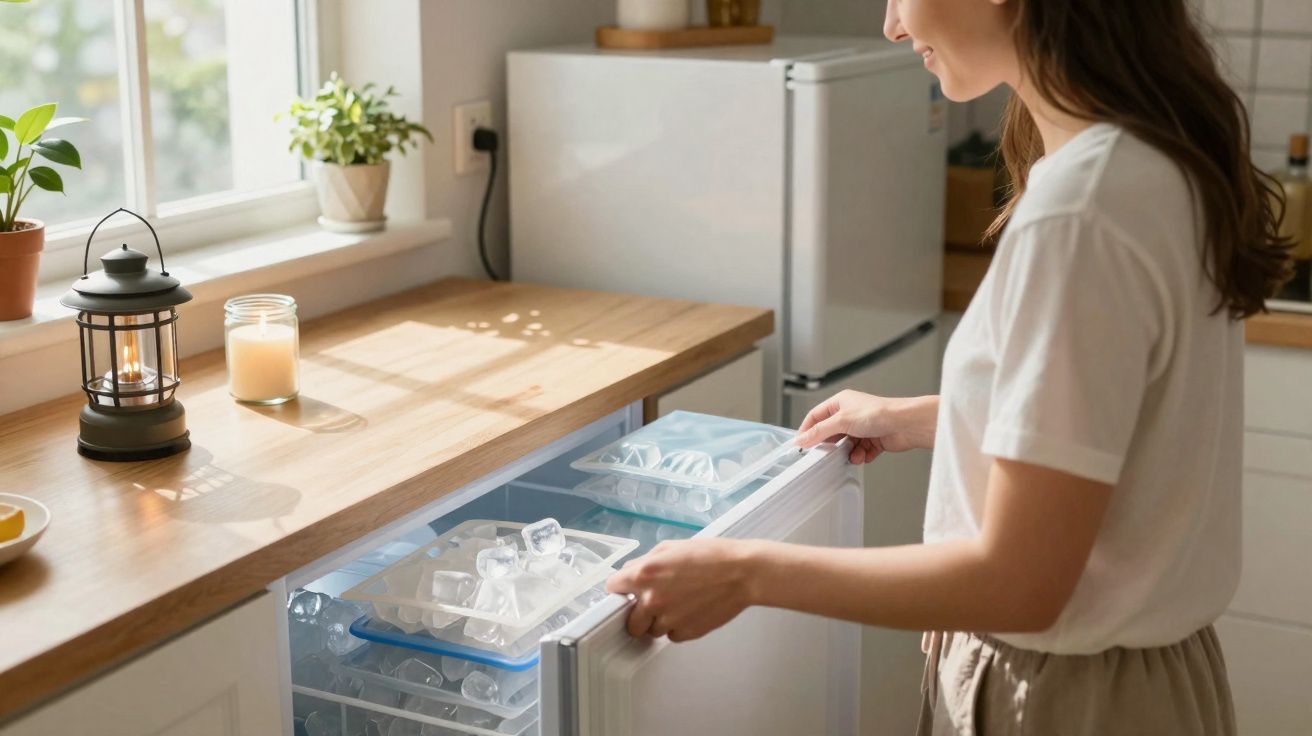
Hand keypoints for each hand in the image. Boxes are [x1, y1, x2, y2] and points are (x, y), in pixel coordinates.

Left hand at [606, 538, 758, 641]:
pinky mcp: (686, 633)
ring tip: (680, 604)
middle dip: (638, 613)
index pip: (613, 587)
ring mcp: (668, 620)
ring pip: (652, 631)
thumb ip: (645, 561)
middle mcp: (652, 600)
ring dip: (659, 621)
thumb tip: (630, 572)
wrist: (742, 573)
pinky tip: (691, 611)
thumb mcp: (671, 547)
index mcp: (644, 574)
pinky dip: (677, 627)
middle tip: (653, 603)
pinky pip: (672, 636)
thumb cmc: (711, 555)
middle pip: (629, 621)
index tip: (627, 590)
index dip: (621, 588)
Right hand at [795, 390, 937, 462]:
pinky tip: (864, 455)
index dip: (807, 430)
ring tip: (852, 454)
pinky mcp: (874, 440)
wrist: (905, 424)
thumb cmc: (879, 413)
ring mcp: (862, 427)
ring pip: (846, 445)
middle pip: (831, 432)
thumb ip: (819, 431)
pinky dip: (861, 456)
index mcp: (841, 402)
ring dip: (848, 452)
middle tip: (826, 453)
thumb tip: (801, 439)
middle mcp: (851, 414)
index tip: (801, 444)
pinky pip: (860, 451)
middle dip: (830, 444)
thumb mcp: (841, 421)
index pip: (816, 416)